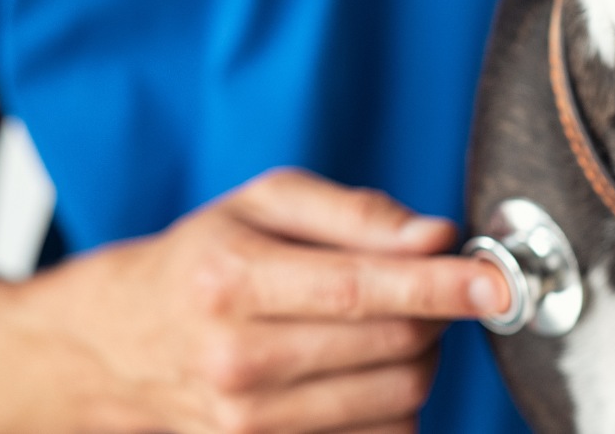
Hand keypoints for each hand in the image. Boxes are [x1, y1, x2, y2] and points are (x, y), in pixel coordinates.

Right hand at [0, 168, 509, 433]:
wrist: (117, 341)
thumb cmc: (203, 256)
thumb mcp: (265, 203)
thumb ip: (357, 212)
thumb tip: (437, 236)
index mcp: (234, 282)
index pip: (363, 291)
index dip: (443, 287)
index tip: (498, 282)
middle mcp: (239, 361)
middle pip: (392, 348)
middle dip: (440, 314)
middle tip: (440, 285)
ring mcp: (248, 423)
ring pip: (396, 399)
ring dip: (422, 357)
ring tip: (395, 323)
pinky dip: (396, 399)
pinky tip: (369, 365)